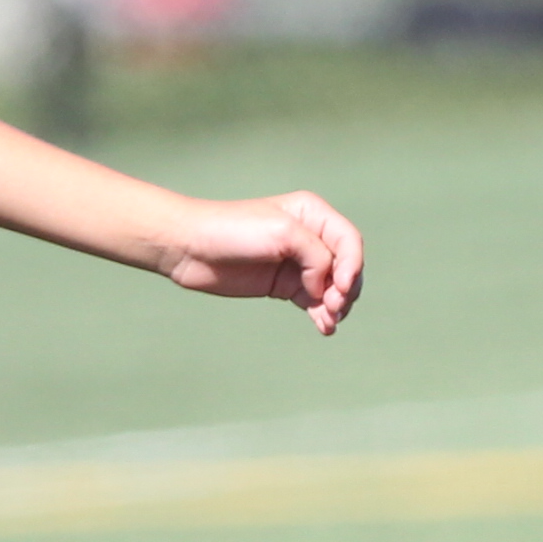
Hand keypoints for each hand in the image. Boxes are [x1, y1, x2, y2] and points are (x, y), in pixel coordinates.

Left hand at [158, 192, 363, 333]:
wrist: (189, 248)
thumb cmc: (232, 230)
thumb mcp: (283, 232)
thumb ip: (316, 254)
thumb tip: (325, 285)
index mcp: (313, 215)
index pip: (349, 241)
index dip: (352, 266)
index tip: (339, 287)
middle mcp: (311, 237)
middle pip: (346, 267)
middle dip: (345, 290)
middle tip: (333, 307)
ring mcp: (298, 263)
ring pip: (333, 288)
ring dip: (336, 306)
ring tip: (327, 321)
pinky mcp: (285, 285)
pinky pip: (315, 302)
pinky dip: (322, 315)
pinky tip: (323, 326)